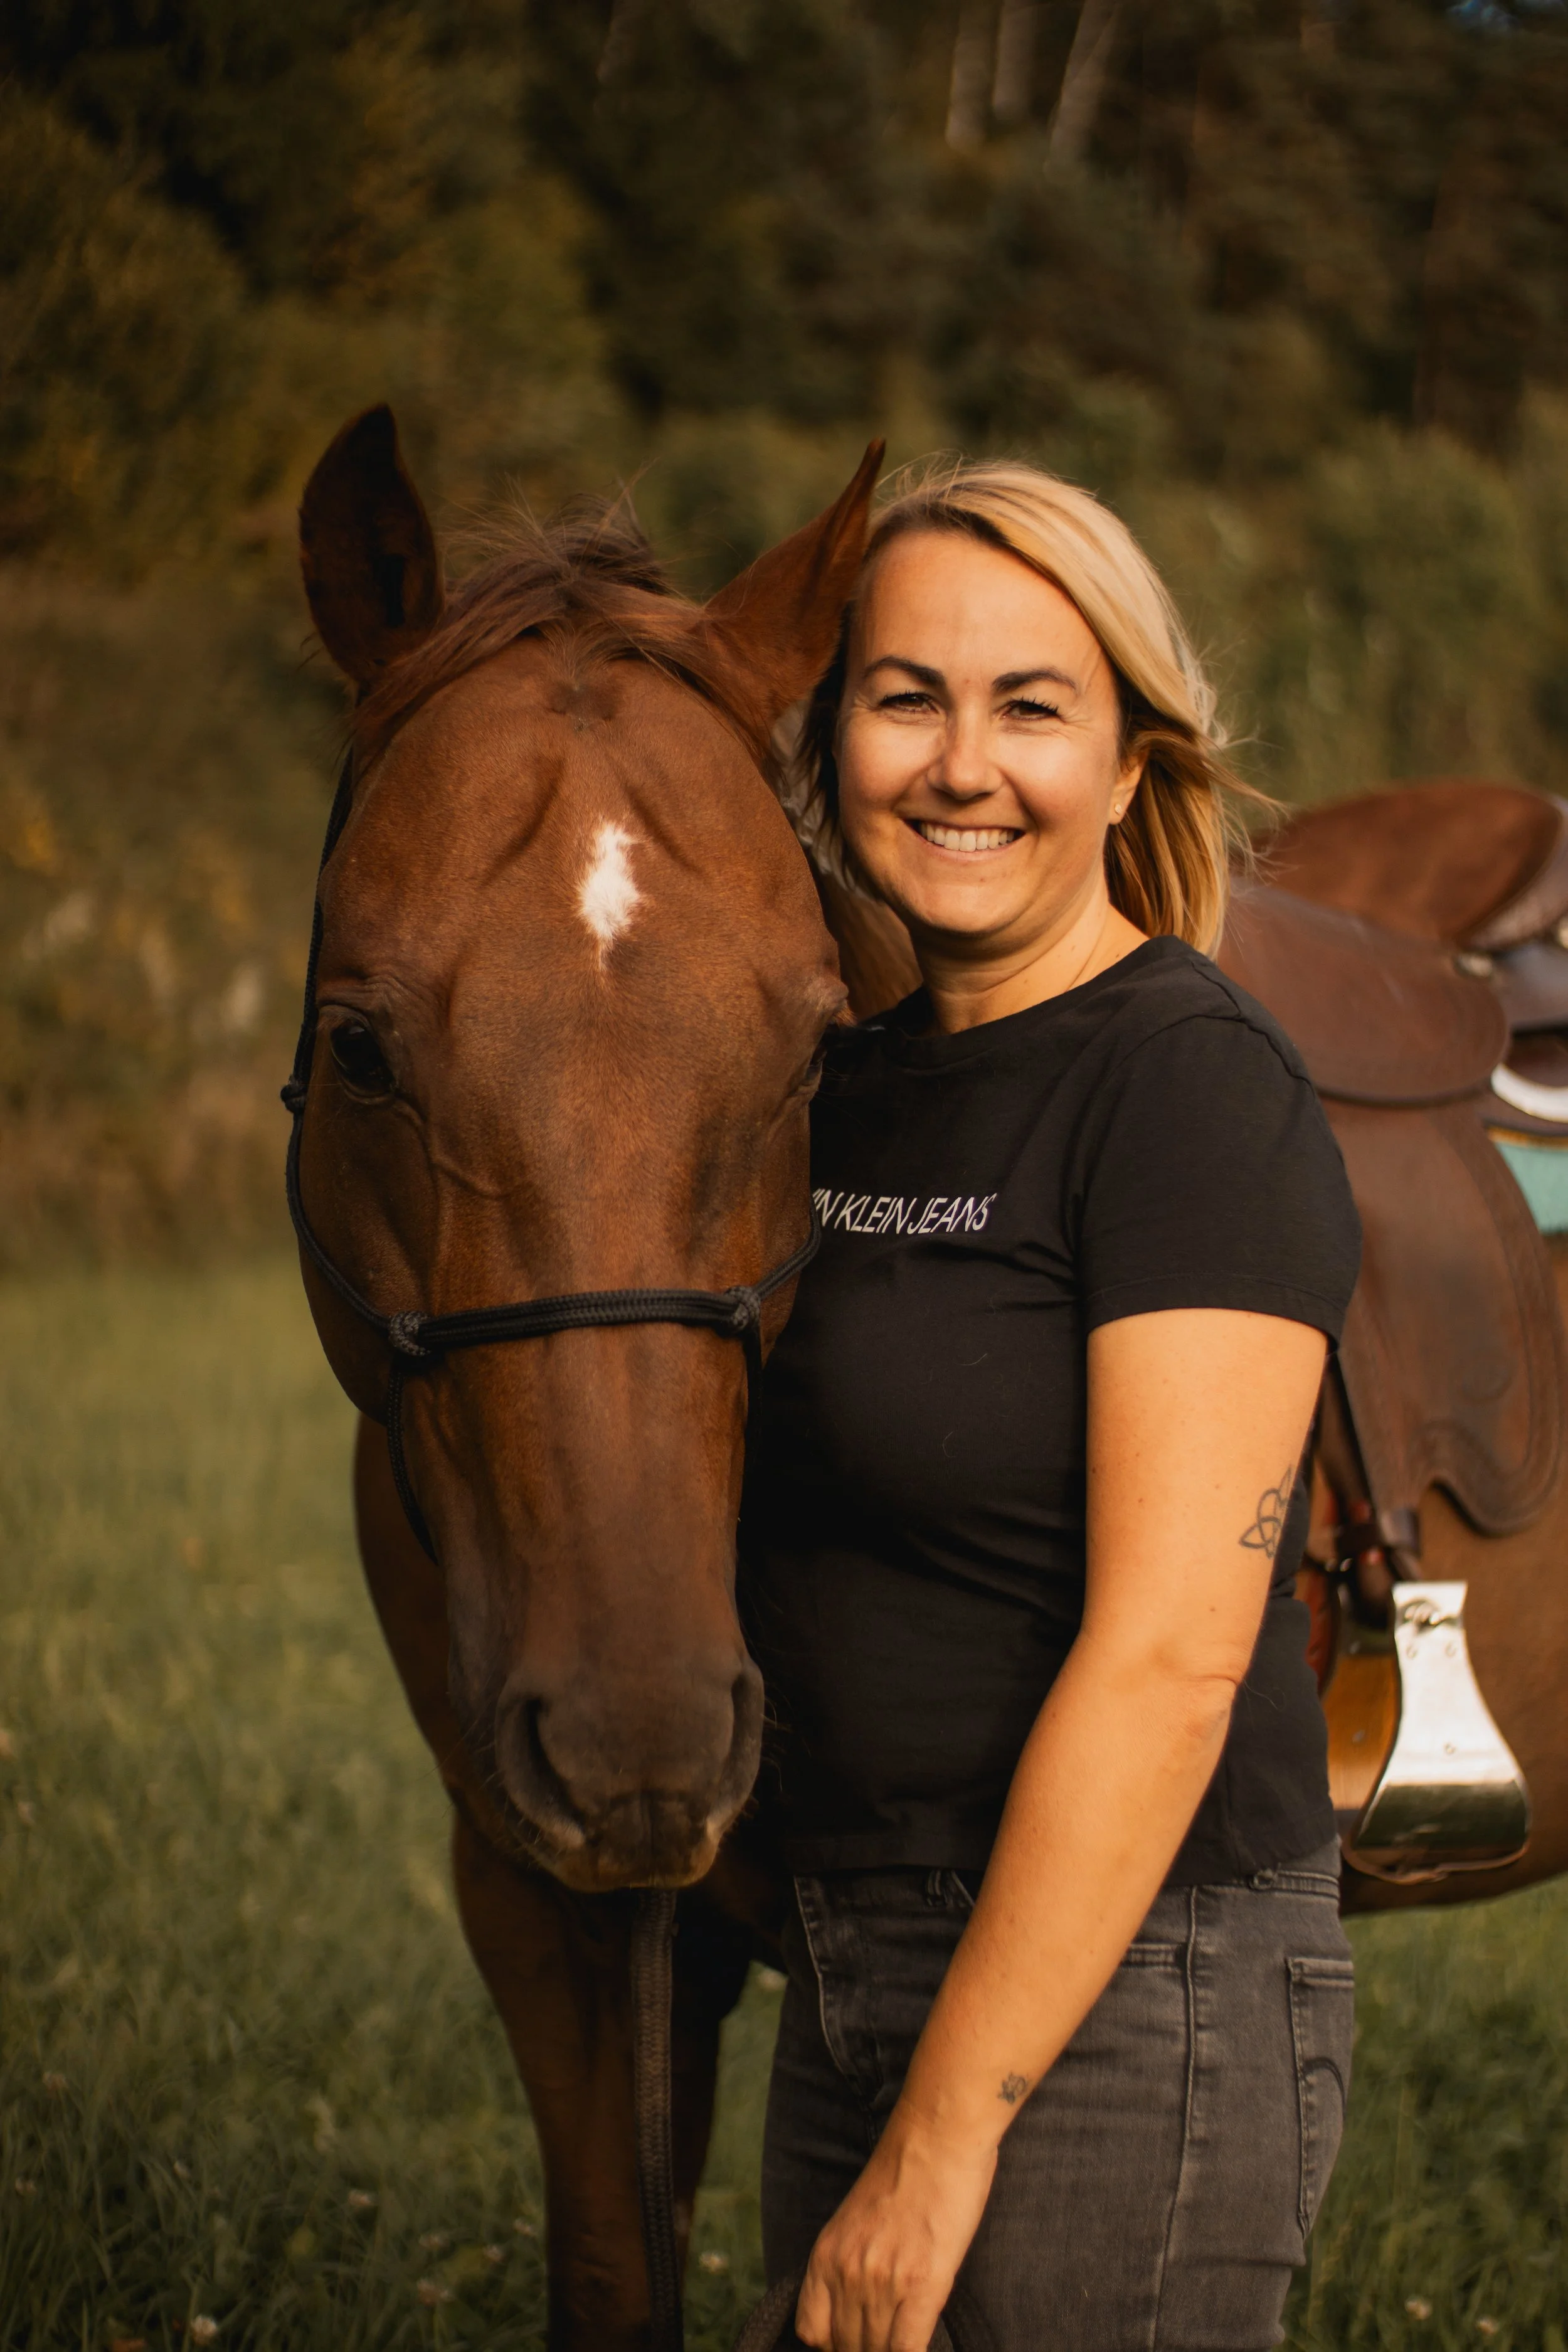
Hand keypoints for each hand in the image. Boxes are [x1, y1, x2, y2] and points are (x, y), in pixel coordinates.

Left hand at [794, 2110, 995, 2351]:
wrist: (936, 2137)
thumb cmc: (903, 2172)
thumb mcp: (854, 2219)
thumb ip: (848, 2262)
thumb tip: (857, 2308)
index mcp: (825, 2255)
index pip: (812, 2332)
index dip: (834, 2345)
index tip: (856, 2339)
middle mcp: (847, 2273)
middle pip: (847, 2348)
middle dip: (867, 2349)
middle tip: (887, 2337)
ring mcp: (883, 2281)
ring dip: (890, 2351)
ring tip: (905, 2337)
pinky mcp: (923, 2285)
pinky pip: (907, 2350)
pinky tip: (921, 2341)